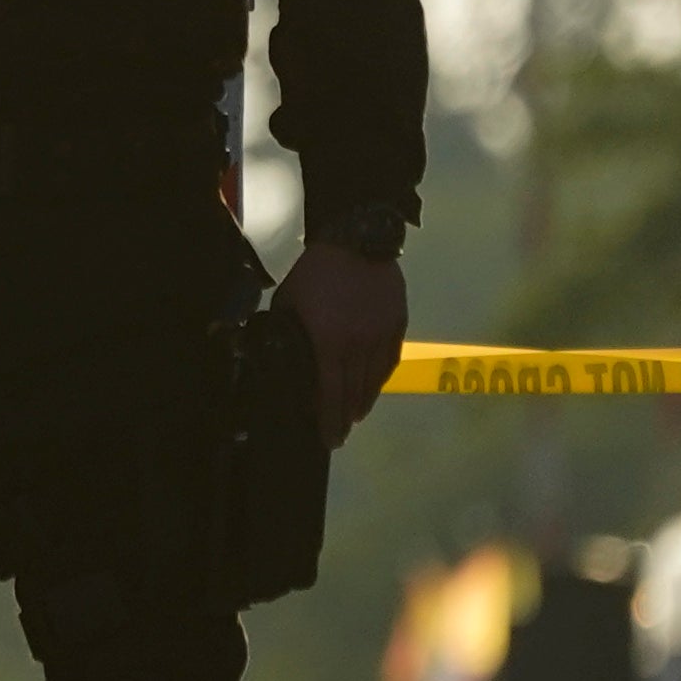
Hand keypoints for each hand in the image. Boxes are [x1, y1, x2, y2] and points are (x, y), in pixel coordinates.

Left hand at [279, 242, 407, 442]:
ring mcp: (382, 336)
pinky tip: (373, 388)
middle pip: (354, 393)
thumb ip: (289, 334)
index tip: (329, 440)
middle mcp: (359, 345)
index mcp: (329, 342)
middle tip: (340, 435)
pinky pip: (390, 361)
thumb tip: (282, 358)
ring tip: (355, 416)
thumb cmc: (314, 272)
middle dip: (345, 418)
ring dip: (364, 401)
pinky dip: (380, 379)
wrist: (356, 240)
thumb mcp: (289, 304)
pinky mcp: (398, 324)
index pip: (330, 394)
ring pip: (374, 380)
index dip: (329, 420)